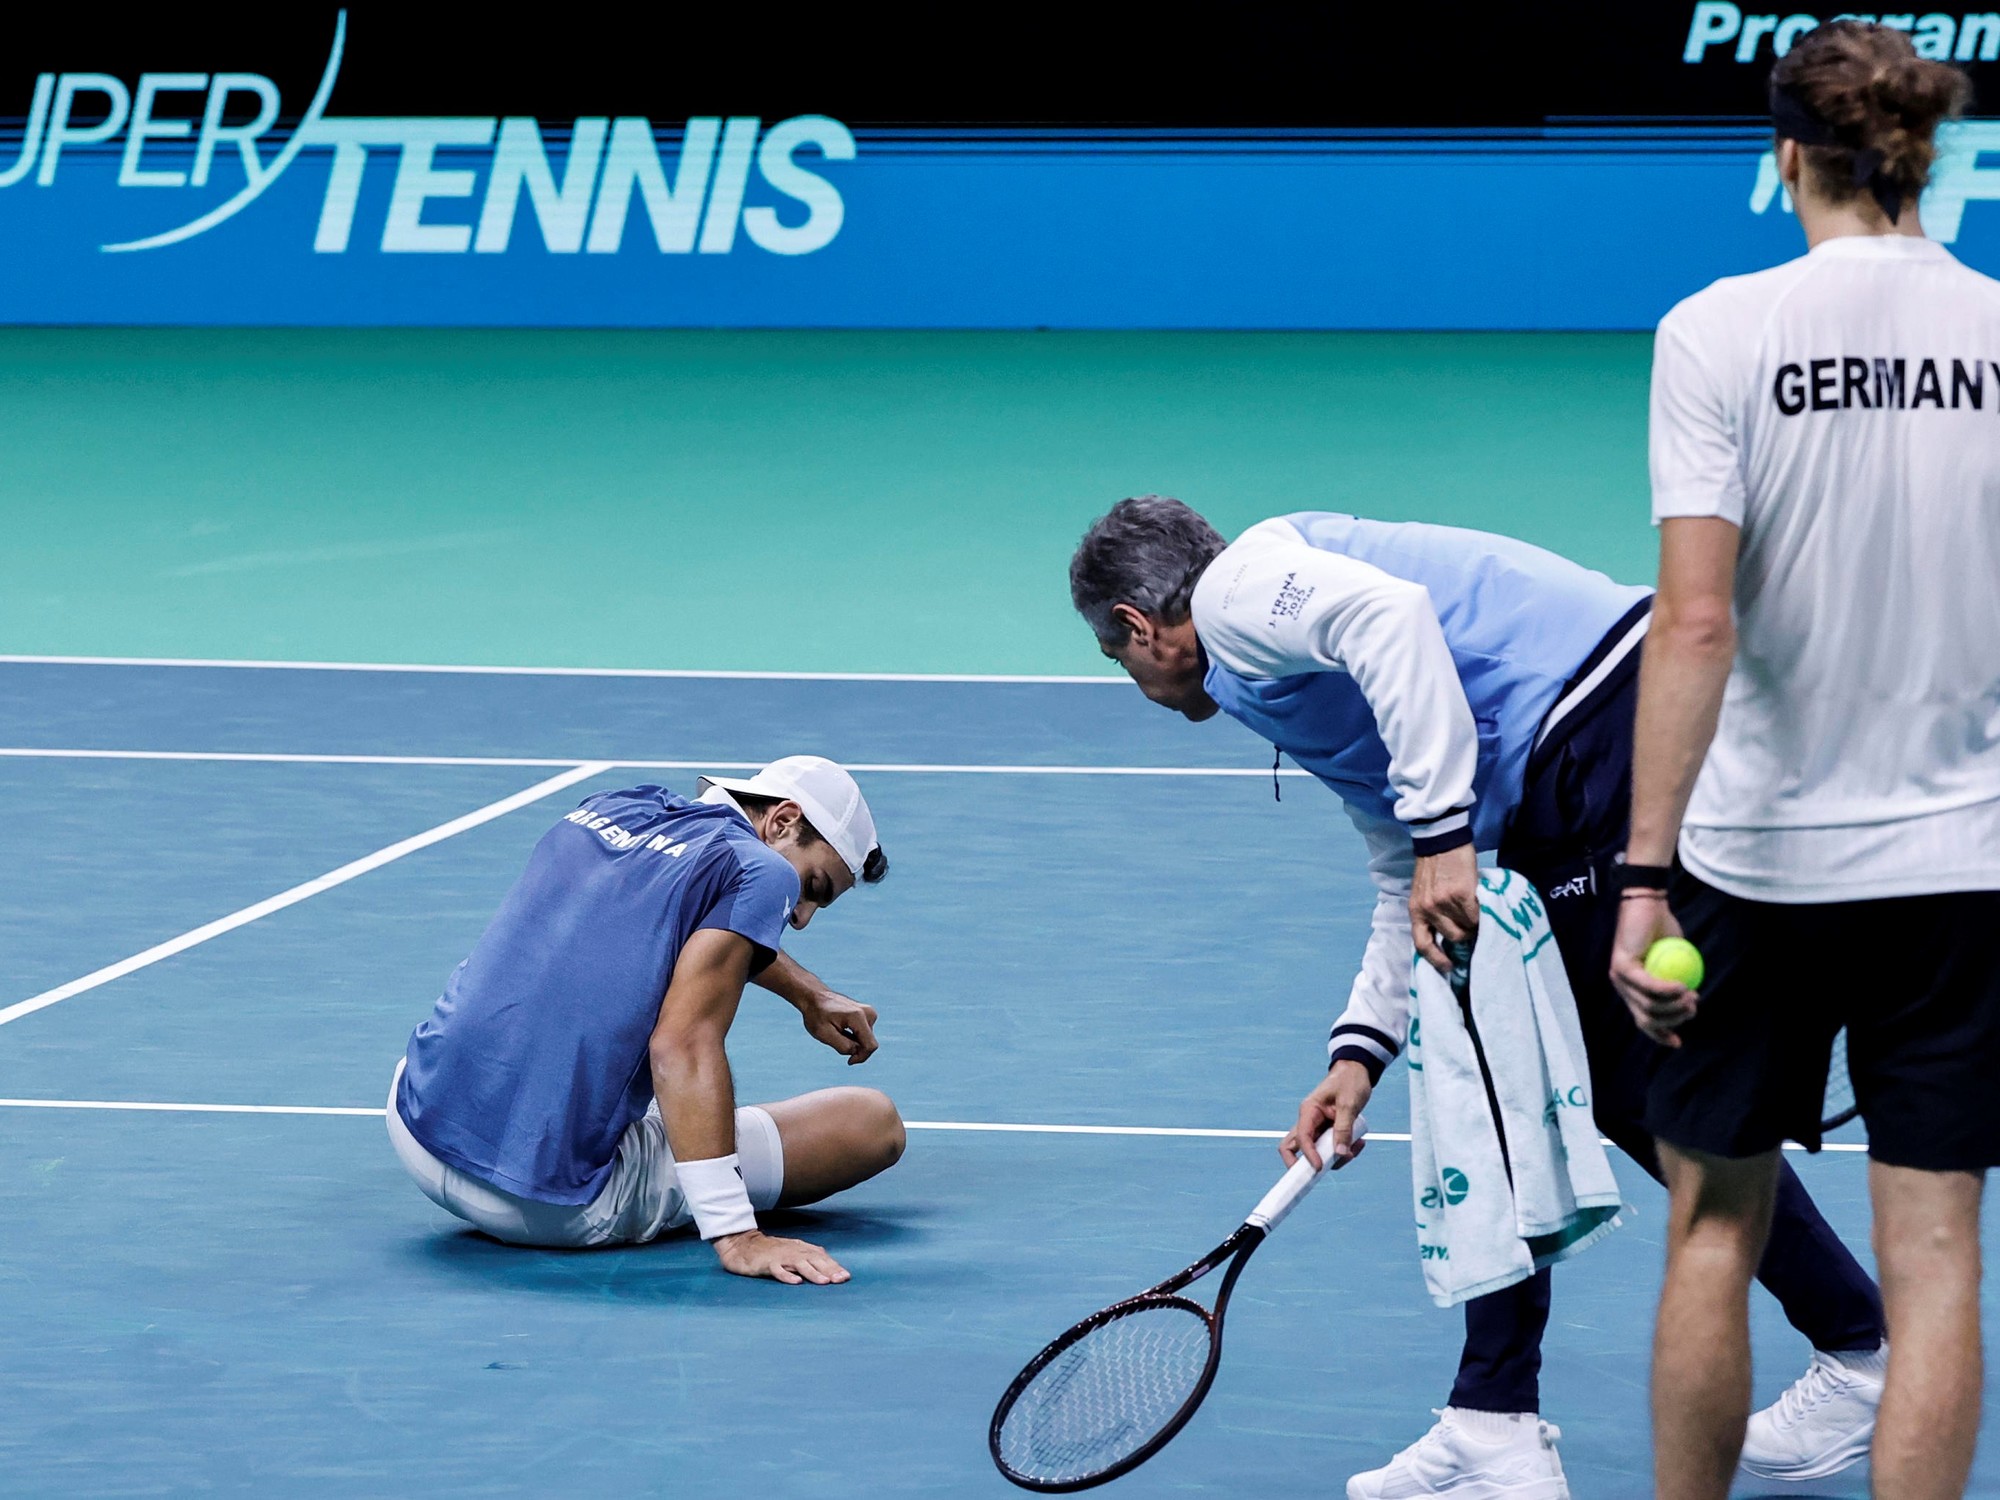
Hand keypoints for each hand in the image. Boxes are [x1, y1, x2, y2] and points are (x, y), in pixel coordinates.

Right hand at [712, 1229, 849, 1284]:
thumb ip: (808, 1258)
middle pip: (814, 1260)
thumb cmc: (770, 1251)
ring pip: (799, 1264)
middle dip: (829, 1270)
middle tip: (842, 1280)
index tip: (846, 1277)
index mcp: (800, 1249)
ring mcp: (780, 1256)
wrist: (742, 1244)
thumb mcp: (791, 1252)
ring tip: (824, 1282)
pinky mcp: (766, 1263)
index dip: (834, 1266)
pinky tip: (795, 1282)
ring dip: (813, 1273)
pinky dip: (787, 1276)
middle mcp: (793, 1251)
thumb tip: (828, 1267)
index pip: (821, 1257)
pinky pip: (778, 1270)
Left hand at [798, 989, 878, 1064]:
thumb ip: (843, 1046)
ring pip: (866, 1039)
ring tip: (836, 1033)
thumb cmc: (817, 1015)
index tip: (849, 1061)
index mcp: (858, 1017)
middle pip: (868, 1042)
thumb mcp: (824, 1034)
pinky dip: (854, 1036)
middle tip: (835, 1042)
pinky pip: (864, 1033)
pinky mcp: (867, 1014)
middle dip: (855, 1049)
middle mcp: (868, 1013)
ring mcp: (869, 1012)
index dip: (861, 1057)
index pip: (870, 1045)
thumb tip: (857, 1052)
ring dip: (853, 1042)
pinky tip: (841, 1030)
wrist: (815, 997)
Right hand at [1280, 1060, 1372, 1170]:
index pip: (1301, 1137)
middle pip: (1294, 1148)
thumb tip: (1340, 1153)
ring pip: (1316, 1152)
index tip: (1319, 1167)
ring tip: (1356, 1146)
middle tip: (1321, 1172)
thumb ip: (1343, 1128)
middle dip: (1306, 1163)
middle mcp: (1309, 1120)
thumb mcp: (1349, 1104)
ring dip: (1335, 1157)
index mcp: (1309, 1111)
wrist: (1357, 1072)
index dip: (1308, 1155)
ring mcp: (1318, 1127)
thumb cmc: (1350, 1082)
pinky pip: (1331, 1148)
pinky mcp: (1328, 1131)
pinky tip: (1359, 1142)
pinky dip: (1344, 1150)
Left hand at [1410, 842, 1479, 975]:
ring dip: (1475, 924)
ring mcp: (1443, 902)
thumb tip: (1451, 932)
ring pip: (1466, 927)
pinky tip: (1485, 908)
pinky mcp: (1461, 894)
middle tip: (1473, 928)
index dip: (1435, 959)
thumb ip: (1433, 911)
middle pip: (1452, 937)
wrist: (1440, 839)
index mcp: (1415, 910)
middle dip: (1465, 935)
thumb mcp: (1424, 892)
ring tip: (1478, 913)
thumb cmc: (1433, 865)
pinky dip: (1483, 915)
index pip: (1422, 944)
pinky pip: (1477, 916)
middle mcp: (1428, 909)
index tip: (1449, 967)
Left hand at [1609, 893, 1697, 1046]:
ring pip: (1649, 1006)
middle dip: (1675, 1020)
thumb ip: (1679, 982)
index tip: (1679, 1042)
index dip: (1660, 1035)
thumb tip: (1691, 1005)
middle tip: (1693, 1007)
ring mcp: (1620, 978)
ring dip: (1675, 1006)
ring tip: (1692, 996)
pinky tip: (1683, 987)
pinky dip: (1667, 990)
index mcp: (1633, 990)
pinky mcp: (1622, 967)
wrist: (1649, 904)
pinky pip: (1648, 986)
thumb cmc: (1664, 930)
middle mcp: (1622, 987)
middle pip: (1647, 1019)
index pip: (1643, 1022)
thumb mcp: (1675, 961)